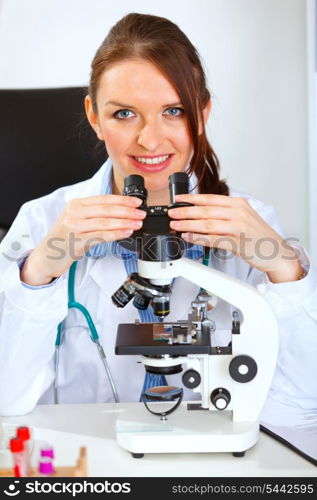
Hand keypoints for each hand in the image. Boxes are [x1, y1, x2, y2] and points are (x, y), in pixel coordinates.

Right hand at [20, 195, 145, 284]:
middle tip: (141, 213)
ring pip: (105, 222)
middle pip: (106, 209)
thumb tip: (121, 213)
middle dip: (127, 211)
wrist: (45, 257)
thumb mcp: (77, 220)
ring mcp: (74, 227)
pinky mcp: (76, 241)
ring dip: (124, 222)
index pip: (103, 199)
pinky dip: (115, 233)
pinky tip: (126, 232)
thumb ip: (94, 215)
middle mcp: (74, 213)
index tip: (136, 202)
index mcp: (76, 204)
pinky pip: (100, 236)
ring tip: (137, 223)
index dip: (122, 200)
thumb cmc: (64, 239)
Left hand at [168, 194, 302, 282]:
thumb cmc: (259, 236)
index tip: (178, 199)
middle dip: (185, 211)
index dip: (191, 198)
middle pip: (206, 210)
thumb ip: (224, 213)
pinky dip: (198, 238)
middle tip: (172, 213)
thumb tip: (199, 213)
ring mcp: (238, 227)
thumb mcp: (243, 217)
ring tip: (176, 225)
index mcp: (239, 203)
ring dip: (188, 224)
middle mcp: (239, 212)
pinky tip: (188, 237)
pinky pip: (213, 239)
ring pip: (207, 223)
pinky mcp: (237, 242)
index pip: (210, 198)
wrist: (277, 253)